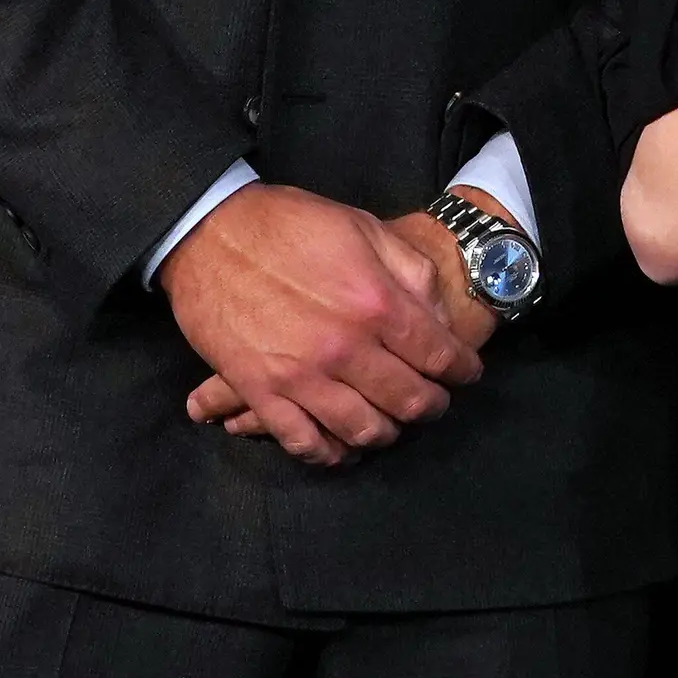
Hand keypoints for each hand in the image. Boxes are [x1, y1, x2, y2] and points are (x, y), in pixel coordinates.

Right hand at [163, 183, 482, 465]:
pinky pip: (303, 442)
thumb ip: (413, 275)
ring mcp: (301, 375)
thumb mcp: (367, 229)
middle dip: (432, 406)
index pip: (440, 356)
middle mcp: (346, 348)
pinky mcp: (259, 391)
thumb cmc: (292, 224)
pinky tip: (342, 447)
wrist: (210, 232)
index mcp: (378, 304)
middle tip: (434, 402)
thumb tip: (441, 320)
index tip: (466, 374)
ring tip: (392, 423)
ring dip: (387, 434)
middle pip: (409, 401)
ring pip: (363, 431)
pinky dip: (329, 453)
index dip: (463, 371)